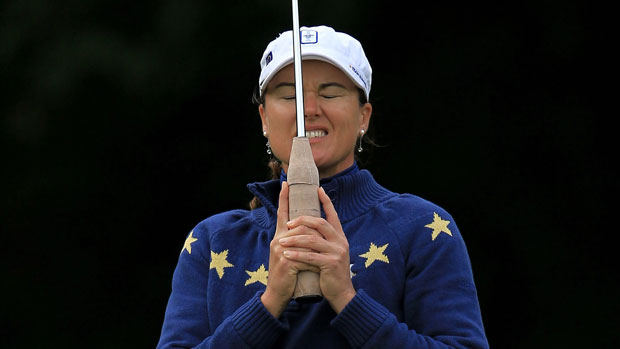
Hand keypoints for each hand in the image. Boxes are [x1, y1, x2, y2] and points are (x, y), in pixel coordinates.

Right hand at [261, 182, 320, 317]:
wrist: (277, 294)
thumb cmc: (287, 275)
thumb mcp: (291, 255)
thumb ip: (297, 242)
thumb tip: (311, 231)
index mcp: (279, 236)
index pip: (282, 213)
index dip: (284, 198)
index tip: (287, 183)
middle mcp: (278, 240)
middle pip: (299, 224)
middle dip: (311, 223)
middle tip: (321, 223)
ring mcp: (280, 250)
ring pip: (305, 238)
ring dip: (317, 244)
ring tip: (325, 250)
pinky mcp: (286, 261)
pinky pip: (306, 255)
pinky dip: (314, 261)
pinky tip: (319, 266)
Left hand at [279, 187, 355, 312]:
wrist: (341, 293)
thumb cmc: (330, 272)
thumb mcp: (329, 253)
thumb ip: (322, 240)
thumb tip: (307, 228)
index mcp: (339, 236)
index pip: (332, 214)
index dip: (326, 201)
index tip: (318, 189)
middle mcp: (340, 241)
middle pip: (319, 223)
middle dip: (301, 220)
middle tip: (288, 224)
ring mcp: (337, 251)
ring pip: (312, 239)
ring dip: (294, 239)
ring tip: (281, 242)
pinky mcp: (331, 263)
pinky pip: (310, 256)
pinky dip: (297, 255)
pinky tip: (287, 255)